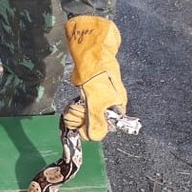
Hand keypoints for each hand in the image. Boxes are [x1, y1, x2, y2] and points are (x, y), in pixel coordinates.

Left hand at [65, 15, 127, 140]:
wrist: (92, 53)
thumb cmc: (97, 77)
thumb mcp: (96, 101)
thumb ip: (96, 121)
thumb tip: (94, 139)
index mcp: (117, 109)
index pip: (104, 129)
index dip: (90, 129)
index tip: (79, 125)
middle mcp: (111, 106)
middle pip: (94, 123)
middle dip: (81, 119)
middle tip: (75, 109)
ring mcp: (101, 99)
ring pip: (87, 115)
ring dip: (77, 112)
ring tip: (74, 103)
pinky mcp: (92, 92)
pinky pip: (84, 106)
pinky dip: (77, 105)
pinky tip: (75, 99)